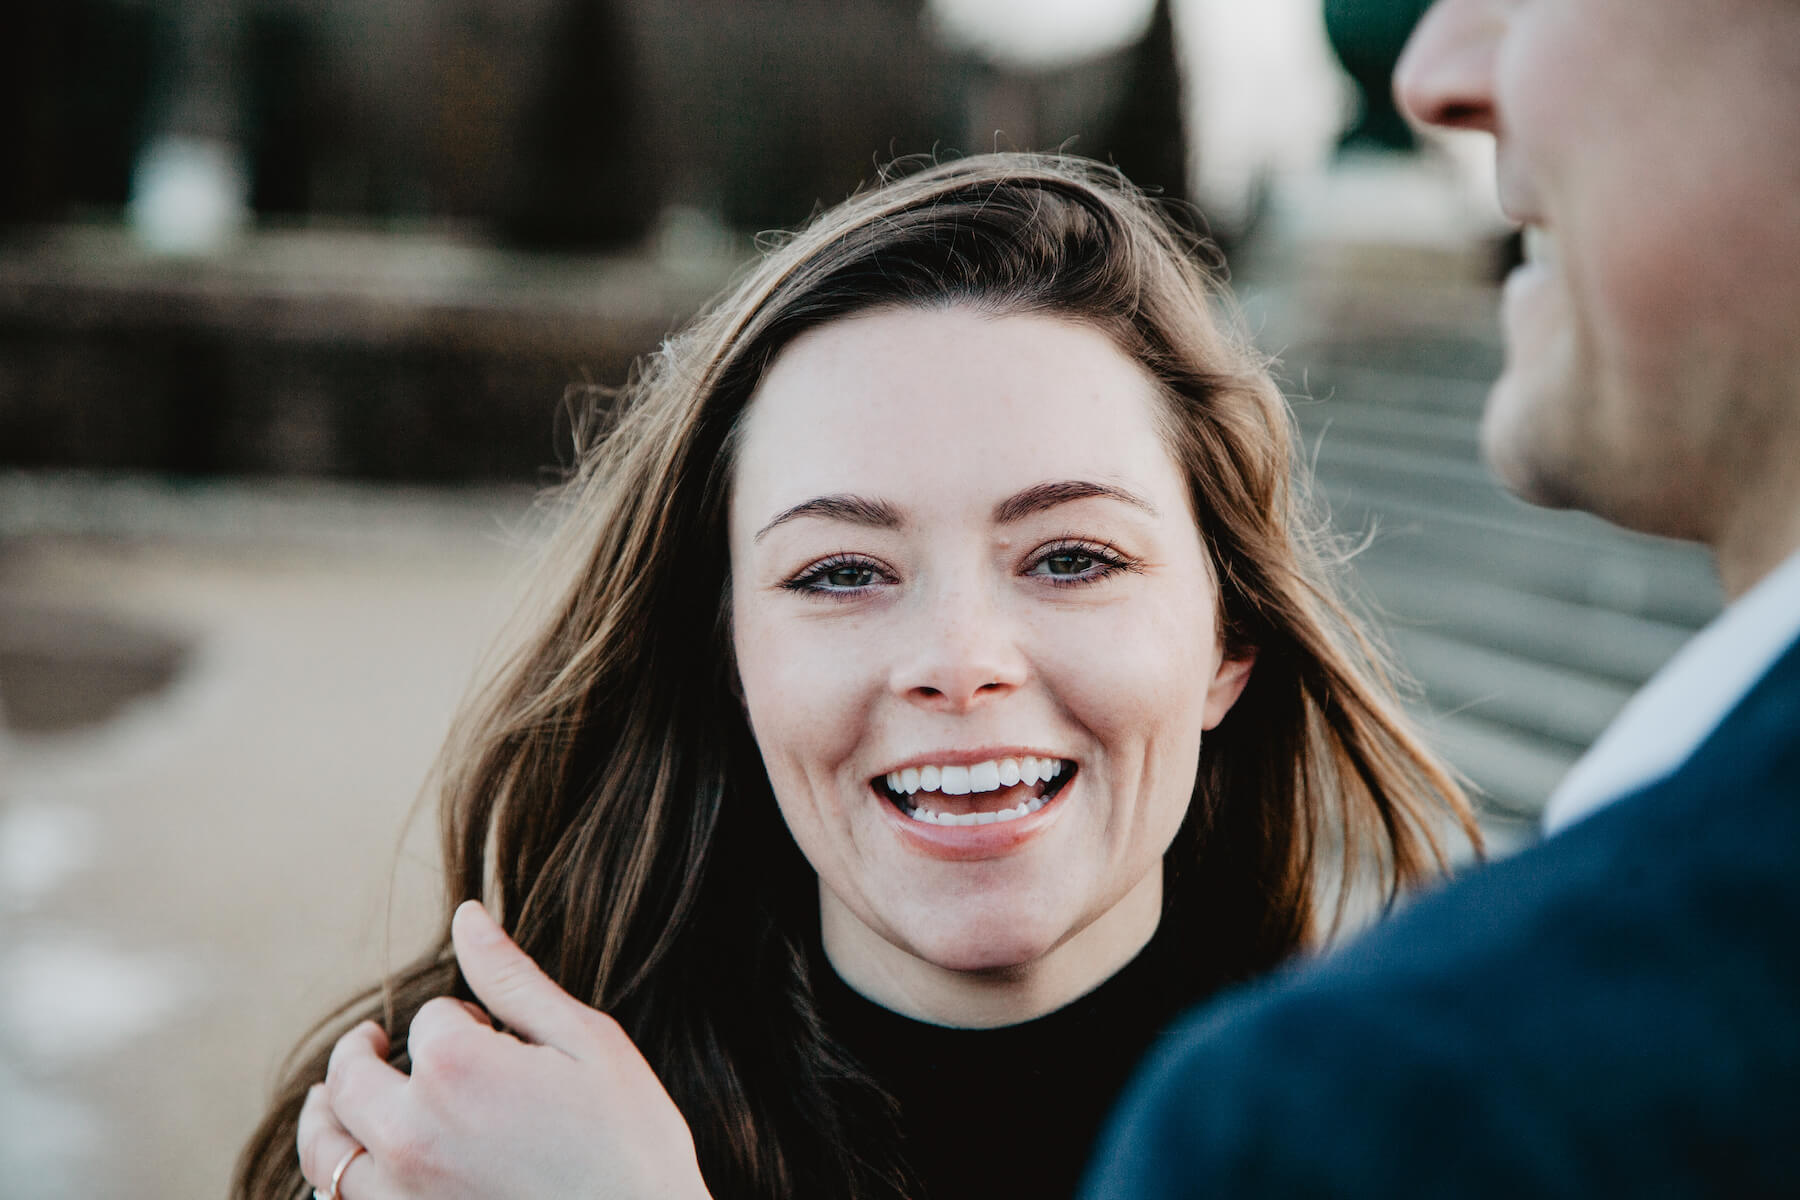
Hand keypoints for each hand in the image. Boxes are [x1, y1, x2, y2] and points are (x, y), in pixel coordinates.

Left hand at [297, 900, 711, 1199]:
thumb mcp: (586, 1042)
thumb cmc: (629, 1139)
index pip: (431, 1021)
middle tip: (374, 1040)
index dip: (464, 1019)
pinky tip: (353, 1166)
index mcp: (456, 1068)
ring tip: (330, 1098)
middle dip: (360, 1050)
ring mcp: (401, 1195)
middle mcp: (410, 1132)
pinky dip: (333, 1179)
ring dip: (323, 1114)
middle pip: (348, 1077)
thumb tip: (465, 916)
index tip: (496, 1037)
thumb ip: (513, 980)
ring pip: (324, 1149)